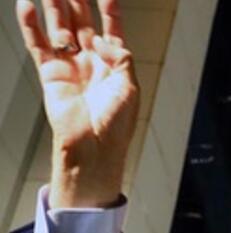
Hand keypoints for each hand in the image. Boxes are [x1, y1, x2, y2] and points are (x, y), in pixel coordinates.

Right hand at [16, 0, 138, 207]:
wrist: (94, 146)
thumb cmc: (116, 123)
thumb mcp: (130, 85)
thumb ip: (119, 56)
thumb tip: (101, 38)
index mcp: (113, 65)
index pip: (111, 29)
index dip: (109, 10)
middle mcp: (90, 62)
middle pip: (82, 23)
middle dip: (77, 2)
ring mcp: (69, 66)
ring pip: (59, 28)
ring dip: (54, 6)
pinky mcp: (50, 73)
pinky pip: (38, 43)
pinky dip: (30, 24)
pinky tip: (26, 6)